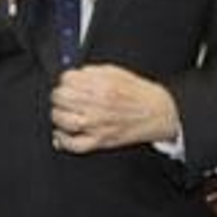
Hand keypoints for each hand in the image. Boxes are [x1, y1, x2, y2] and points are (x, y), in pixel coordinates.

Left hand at [51, 64, 180, 153]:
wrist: (159, 113)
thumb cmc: (139, 93)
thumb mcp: (116, 72)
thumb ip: (92, 71)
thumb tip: (73, 74)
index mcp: (102, 85)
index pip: (67, 79)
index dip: (65, 80)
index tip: (68, 83)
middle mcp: (98, 105)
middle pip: (61, 98)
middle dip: (59, 95)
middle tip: (63, 97)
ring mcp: (98, 125)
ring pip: (62, 120)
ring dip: (57, 115)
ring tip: (61, 112)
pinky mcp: (101, 141)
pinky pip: (74, 145)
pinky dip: (63, 140)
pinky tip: (61, 133)